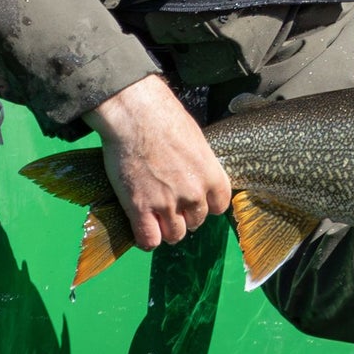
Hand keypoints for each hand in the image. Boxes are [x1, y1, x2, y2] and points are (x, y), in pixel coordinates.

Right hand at [84, 74, 232, 249]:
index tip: (194, 200)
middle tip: (169, 203)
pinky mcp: (140, 207)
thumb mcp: (194, 138)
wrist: (134, 113)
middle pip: (196, 222)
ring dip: (166, 229)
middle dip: (184, 216)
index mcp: (211, 174)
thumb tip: (195, 173)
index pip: (219, 207)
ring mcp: (167, 203)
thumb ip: (199, 163)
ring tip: (155, 217)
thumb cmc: (163, 116)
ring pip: (174, 235)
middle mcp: (194, 193)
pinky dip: (147, 239)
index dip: (205, 205)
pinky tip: (142, 228)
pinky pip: (149, 240)